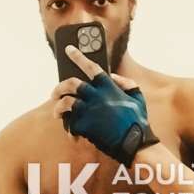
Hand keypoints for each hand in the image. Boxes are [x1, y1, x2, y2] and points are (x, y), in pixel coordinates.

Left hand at [52, 45, 159, 167]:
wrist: (134, 144)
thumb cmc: (138, 121)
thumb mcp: (138, 98)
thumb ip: (127, 84)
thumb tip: (113, 76)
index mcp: (110, 88)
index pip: (91, 67)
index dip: (79, 56)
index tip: (68, 49)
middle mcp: (97, 97)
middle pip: (71, 84)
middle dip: (60, 86)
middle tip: (55, 92)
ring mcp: (90, 112)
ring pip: (65, 102)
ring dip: (58, 107)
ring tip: (57, 112)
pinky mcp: (85, 127)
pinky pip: (70, 124)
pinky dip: (69, 128)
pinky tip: (71, 132)